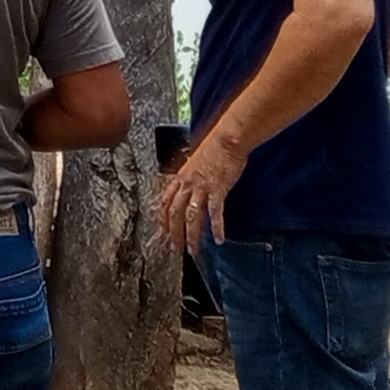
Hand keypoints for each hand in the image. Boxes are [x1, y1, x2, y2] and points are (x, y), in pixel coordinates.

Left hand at [155, 133, 243, 251]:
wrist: (226, 139)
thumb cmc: (214, 148)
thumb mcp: (196, 163)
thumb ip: (190, 177)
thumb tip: (190, 187)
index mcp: (181, 177)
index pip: (165, 201)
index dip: (162, 218)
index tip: (163, 230)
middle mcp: (187, 184)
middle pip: (175, 213)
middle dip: (174, 233)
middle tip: (176, 248)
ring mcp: (201, 187)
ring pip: (191, 216)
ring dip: (192, 236)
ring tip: (194, 250)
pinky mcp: (217, 189)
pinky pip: (214, 213)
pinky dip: (217, 227)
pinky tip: (219, 239)